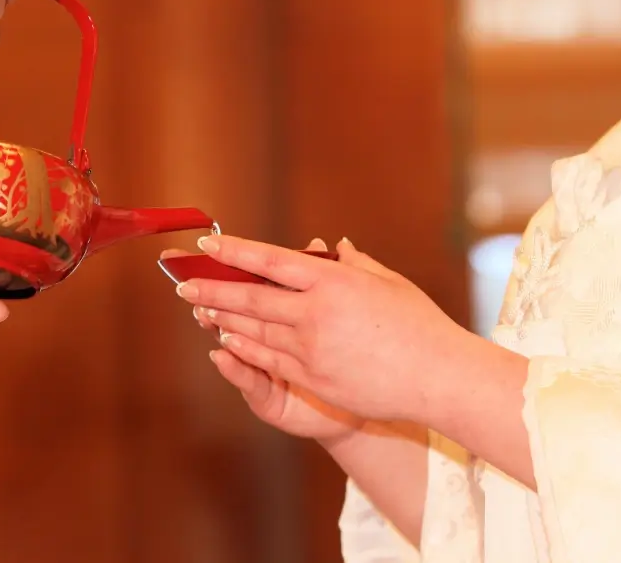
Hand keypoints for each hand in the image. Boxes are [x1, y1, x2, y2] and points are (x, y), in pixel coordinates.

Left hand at [172, 235, 467, 422]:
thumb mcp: (387, 283)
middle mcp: (315, 312)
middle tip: (182, 282)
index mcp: (333, 281)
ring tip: (198, 308)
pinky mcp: (312, 377)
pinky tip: (226, 339)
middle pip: (250, 297)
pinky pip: (267, 359)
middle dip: (212, 288)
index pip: (271, 260)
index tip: (208, 243)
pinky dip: (243, 347)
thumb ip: (353, 264)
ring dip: (221, 317)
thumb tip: (331, 246)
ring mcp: (310, 347)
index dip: (235, 250)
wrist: (439, 378)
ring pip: (252, 329)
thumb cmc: (420, 325)